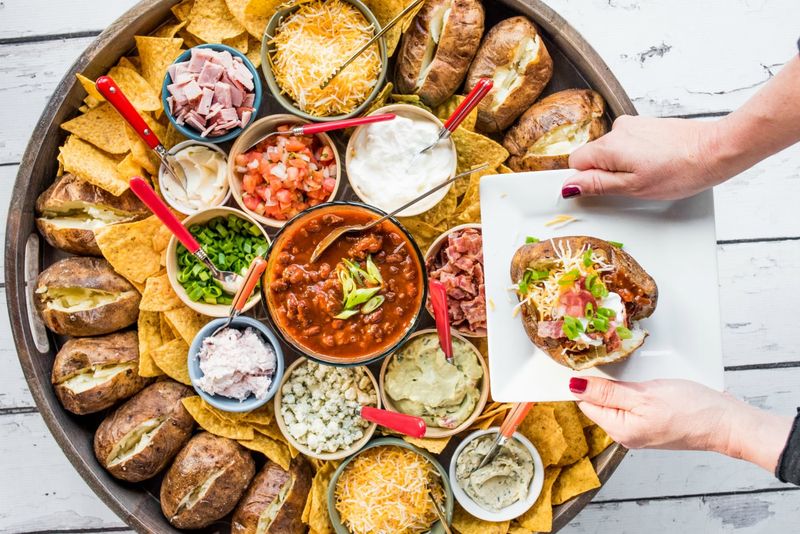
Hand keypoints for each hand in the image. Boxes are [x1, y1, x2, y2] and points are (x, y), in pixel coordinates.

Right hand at [562, 116, 726, 199]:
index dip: (585, 180)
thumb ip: (597, 185)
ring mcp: (634, 124)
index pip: (575, 162)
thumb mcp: (633, 188)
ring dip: (623, 164)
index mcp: (609, 146)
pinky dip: (637, 156)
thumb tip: (569, 186)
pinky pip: (628, 143)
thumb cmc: (681, 171)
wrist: (716, 150)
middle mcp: (618, 129)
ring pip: (612, 150)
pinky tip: (656, 164)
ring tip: (650, 174)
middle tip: (632, 185)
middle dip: (607, 172)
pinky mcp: (647, 124)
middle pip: (594, 156)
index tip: (601, 190)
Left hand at [569, 376, 792, 472]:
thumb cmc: (691, 409)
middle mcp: (626, 434)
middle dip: (602, 382)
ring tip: (632, 372)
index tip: (584, 361)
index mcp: (620, 429)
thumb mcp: (644, 395)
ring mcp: (640, 430)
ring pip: (616, 401)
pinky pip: (632, 404)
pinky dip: (633, 391)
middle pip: (599, 402)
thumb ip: (607, 392)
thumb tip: (575, 386)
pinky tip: (644, 383)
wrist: (727, 422)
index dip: (584, 381)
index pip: (585, 403)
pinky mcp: (653, 423)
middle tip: (609, 359)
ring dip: (619, 385)